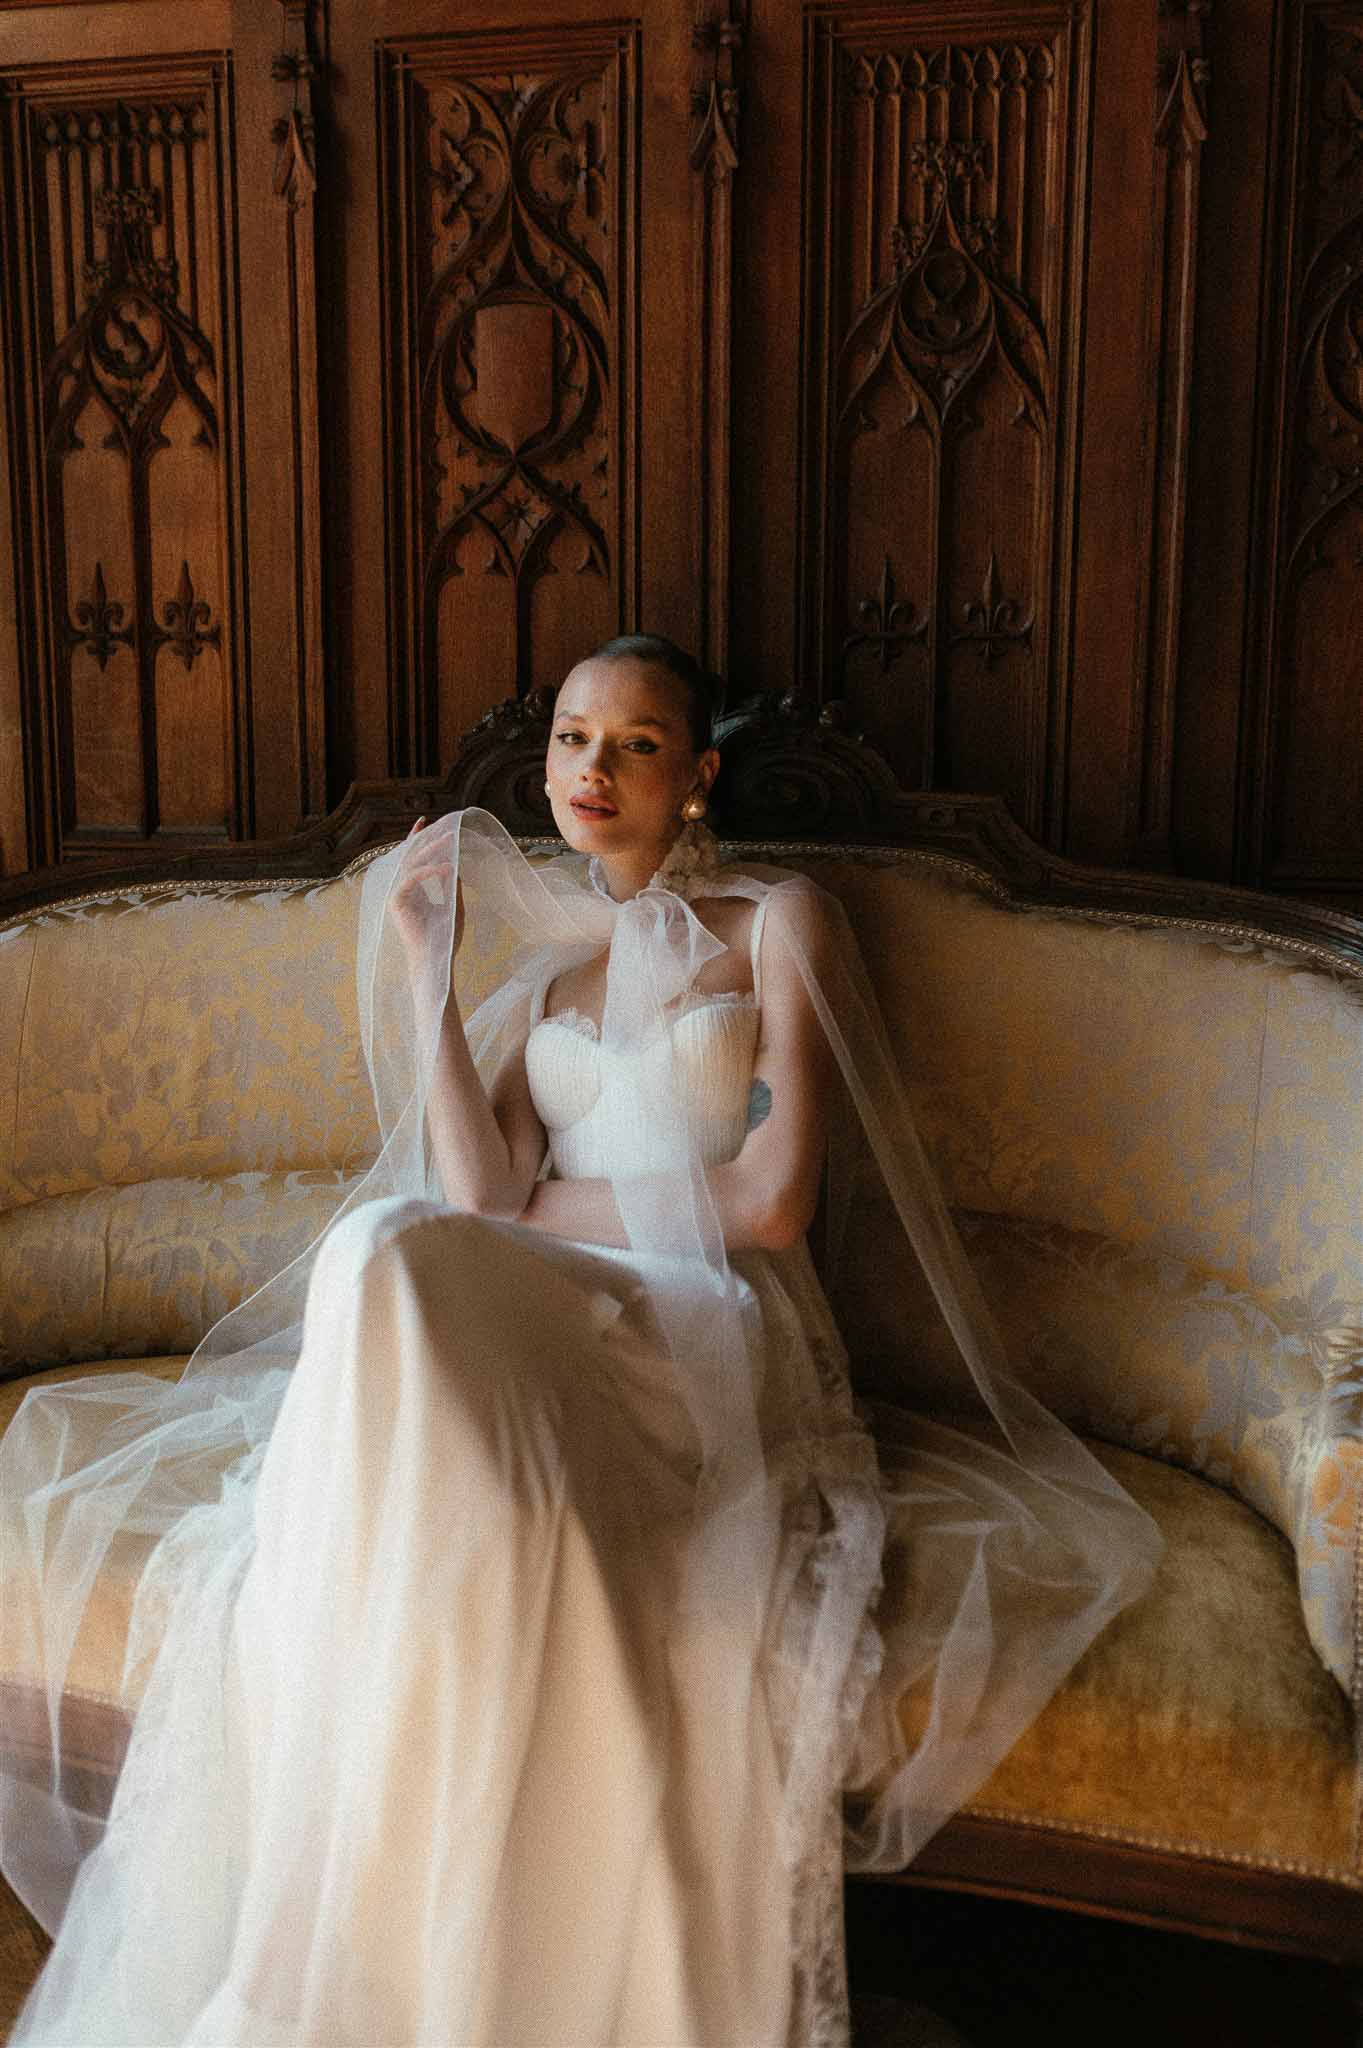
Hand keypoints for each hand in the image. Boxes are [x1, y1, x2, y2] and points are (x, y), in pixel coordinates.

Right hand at [389, 816, 464, 968]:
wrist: (436, 960)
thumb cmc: (445, 937)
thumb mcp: (454, 904)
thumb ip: (451, 885)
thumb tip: (455, 862)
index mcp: (413, 889)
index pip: (414, 859)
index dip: (418, 839)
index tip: (426, 822)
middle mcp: (402, 889)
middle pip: (412, 857)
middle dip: (428, 841)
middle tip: (446, 830)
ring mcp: (397, 895)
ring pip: (411, 864)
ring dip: (430, 851)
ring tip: (449, 841)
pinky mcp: (396, 902)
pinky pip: (410, 879)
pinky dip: (428, 871)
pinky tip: (446, 867)